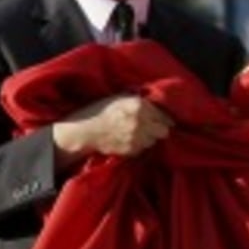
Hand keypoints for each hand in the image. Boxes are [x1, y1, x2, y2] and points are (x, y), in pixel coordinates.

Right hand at [53, 94, 171, 162]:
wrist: (84, 131)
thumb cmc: (100, 111)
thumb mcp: (119, 98)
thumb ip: (139, 100)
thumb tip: (157, 102)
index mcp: (139, 106)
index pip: (163, 115)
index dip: (162, 118)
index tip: (160, 119)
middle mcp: (141, 122)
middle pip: (164, 131)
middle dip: (159, 128)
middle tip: (151, 127)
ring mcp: (136, 138)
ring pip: (154, 141)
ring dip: (149, 137)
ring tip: (136, 132)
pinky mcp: (131, 150)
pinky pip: (143, 148)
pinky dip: (139, 145)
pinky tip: (128, 139)